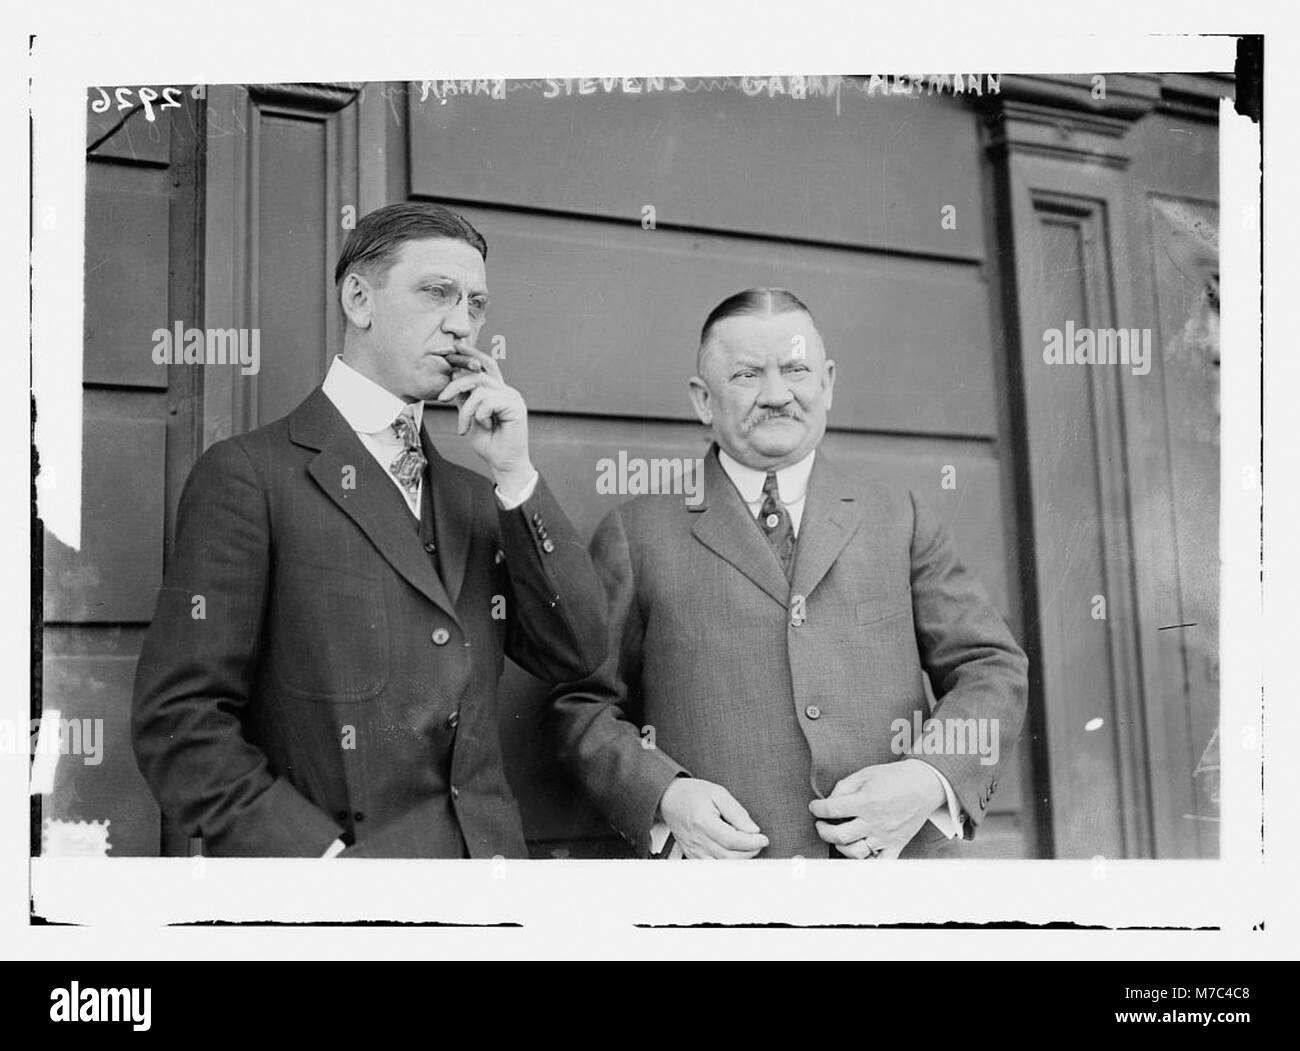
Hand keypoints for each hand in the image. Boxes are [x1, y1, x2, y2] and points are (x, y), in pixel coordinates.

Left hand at [435, 345, 531, 491]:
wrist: (503, 464)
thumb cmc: (489, 444)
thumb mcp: (470, 417)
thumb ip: (465, 399)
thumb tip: (454, 379)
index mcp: (498, 392)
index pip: (487, 366)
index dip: (473, 355)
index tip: (458, 346)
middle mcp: (507, 392)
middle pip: (478, 374)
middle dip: (456, 384)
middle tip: (442, 398)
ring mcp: (513, 398)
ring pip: (480, 389)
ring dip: (466, 410)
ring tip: (464, 427)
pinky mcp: (516, 407)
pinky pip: (488, 401)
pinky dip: (479, 415)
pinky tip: (484, 426)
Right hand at [657, 778, 768, 858]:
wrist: (670, 798)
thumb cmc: (693, 794)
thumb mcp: (718, 793)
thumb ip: (737, 812)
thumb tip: (752, 830)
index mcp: (703, 822)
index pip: (732, 840)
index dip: (751, 842)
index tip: (763, 838)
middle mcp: (697, 839)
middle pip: (728, 856)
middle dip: (749, 852)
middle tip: (758, 842)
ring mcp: (693, 850)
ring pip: (722, 865)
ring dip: (740, 859)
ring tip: (748, 847)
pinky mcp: (693, 856)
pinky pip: (713, 867)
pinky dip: (727, 863)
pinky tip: (735, 854)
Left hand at [808, 759, 943, 859]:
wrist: (925, 784)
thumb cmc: (895, 777)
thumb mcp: (866, 773)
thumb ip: (844, 786)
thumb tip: (830, 800)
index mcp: (866, 802)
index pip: (831, 809)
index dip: (817, 808)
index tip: (815, 807)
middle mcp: (875, 822)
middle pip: (839, 835)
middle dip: (823, 830)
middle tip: (821, 824)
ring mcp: (886, 836)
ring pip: (855, 853)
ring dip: (840, 847)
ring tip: (838, 837)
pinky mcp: (897, 845)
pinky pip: (881, 863)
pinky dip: (868, 863)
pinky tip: (858, 854)